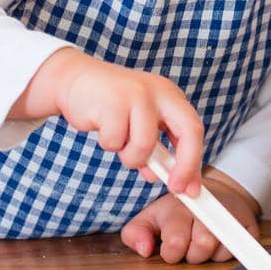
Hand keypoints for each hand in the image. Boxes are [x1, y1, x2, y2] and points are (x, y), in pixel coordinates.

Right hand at [15, 48, 203, 195]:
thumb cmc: (110, 105)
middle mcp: (160, 92)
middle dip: (185, 165)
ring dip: (129, 156)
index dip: (194, 161)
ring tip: (117, 139)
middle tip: (174, 187)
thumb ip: (153, 147)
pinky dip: (108, 143)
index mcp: (170, 96)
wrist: (76, 80)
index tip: (190, 189)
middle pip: (189, 131)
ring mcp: (139, 95)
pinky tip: (102, 126)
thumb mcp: (138, 123)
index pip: (194, 129)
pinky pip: (115, 142)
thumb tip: (162, 177)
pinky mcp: (114, 101)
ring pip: (145, 146)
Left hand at [121, 169, 260, 263]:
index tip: (171, 246)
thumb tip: (144, 250)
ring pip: (220, 249)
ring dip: (210, 253)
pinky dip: (228, 251)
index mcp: (177, 207)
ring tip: (204, 241)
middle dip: (192, 254)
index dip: (172, 252)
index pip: (176, 242)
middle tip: (190, 244)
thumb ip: (135, 233)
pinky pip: (239, 249)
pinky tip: (220, 241)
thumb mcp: (150, 218)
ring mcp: (228, 214)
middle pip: (201, 247)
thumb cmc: (178, 212)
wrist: (215, 193)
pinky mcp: (247, 223)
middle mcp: (204, 208)